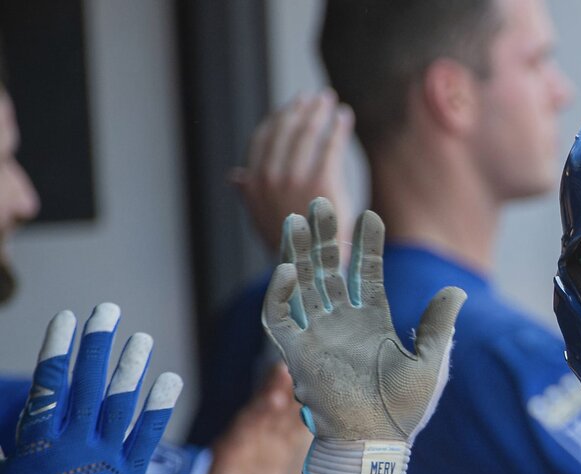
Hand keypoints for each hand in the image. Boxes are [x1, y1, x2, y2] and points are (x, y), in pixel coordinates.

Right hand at [0, 304, 181, 473]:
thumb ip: (14, 451)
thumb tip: (13, 425)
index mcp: (36, 443)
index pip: (48, 384)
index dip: (57, 349)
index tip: (66, 318)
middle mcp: (71, 442)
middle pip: (85, 383)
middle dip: (95, 343)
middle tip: (108, 310)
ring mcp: (103, 456)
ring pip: (119, 402)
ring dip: (131, 367)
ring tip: (142, 338)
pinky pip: (147, 434)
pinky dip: (159, 406)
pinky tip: (170, 379)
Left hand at [195, 363, 308, 473]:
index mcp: (230, 454)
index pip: (246, 429)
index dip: (259, 414)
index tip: (272, 399)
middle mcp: (246, 441)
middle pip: (263, 413)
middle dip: (276, 394)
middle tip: (290, 375)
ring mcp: (264, 442)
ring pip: (279, 414)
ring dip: (290, 394)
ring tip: (305, 375)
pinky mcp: (278, 447)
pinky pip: (292, 425)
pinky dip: (303, 411)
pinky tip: (318, 396)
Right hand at [232, 90, 353, 258]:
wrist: (315, 268)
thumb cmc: (293, 244)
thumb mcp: (263, 218)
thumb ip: (250, 194)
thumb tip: (234, 177)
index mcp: (253, 184)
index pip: (263, 139)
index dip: (279, 119)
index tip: (292, 107)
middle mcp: (269, 178)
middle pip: (286, 131)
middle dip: (301, 109)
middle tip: (316, 97)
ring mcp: (294, 179)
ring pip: (308, 133)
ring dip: (319, 112)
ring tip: (330, 101)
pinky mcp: (322, 181)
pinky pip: (331, 145)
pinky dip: (338, 127)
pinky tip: (345, 117)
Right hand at [262, 197, 465, 473]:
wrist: (375, 445)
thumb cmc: (403, 411)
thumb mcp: (430, 362)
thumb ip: (438, 324)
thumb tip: (458, 289)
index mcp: (372, 324)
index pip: (367, 274)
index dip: (368, 246)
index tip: (372, 215)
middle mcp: (342, 325)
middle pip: (329, 271)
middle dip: (325, 237)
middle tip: (320, 201)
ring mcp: (318, 337)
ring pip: (303, 285)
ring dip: (299, 253)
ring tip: (297, 218)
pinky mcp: (297, 355)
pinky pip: (279, 319)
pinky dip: (279, 294)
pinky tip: (288, 268)